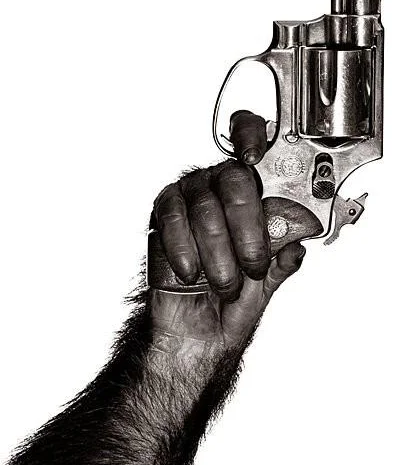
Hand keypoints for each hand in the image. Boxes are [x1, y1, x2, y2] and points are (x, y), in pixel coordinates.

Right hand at [148, 111, 307, 358]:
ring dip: (219, 252)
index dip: (253, 136)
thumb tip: (298, 238)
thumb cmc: (237, 295)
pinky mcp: (164, 213)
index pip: (252, 137)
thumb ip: (284, 254)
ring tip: (226, 283)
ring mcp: (191, 195)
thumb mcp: (270, 275)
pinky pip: (172, 220)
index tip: (254, 158)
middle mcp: (222, 184)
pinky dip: (184, 250)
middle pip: (234, 179)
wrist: (200, 327)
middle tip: (253, 264)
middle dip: (248, 227)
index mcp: (255, 189)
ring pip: (205, 207)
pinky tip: (192, 273)